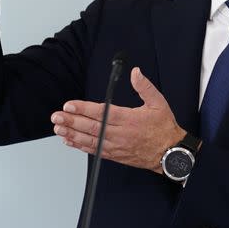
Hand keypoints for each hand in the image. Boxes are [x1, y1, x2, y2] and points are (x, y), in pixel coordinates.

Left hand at [51, 67, 186, 172]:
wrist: (171, 154)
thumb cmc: (164, 129)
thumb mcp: (159, 103)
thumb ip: (145, 87)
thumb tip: (135, 72)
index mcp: (129, 119)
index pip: (102, 112)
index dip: (84, 109)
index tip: (70, 105)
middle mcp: (120, 134)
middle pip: (92, 127)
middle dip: (72, 121)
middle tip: (57, 116)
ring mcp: (116, 146)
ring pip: (90, 140)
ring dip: (72, 134)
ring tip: (58, 127)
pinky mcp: (115, 155)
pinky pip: (94, 150)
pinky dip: (80, 146)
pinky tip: (69, 140)